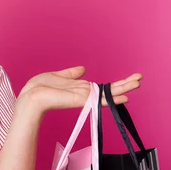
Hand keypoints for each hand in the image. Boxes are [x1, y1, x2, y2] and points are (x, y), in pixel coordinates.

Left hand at [17, 66, 141, 114]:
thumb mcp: (56, 76)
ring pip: (107, 94)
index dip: (115, 84)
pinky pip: (99, 99)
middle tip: (140, 79)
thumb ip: (70, 74)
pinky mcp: (80, 100)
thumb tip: (82, 69)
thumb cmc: (39, 88)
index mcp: (79, 88)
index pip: (101, 87)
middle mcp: (84, 93)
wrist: (30, 97)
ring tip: (138, 83)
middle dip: (123, 84)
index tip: (130, 78)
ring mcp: (83, 97)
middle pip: (108, 90)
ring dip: (123, 88)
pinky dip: (112, 98)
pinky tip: (124, 97)